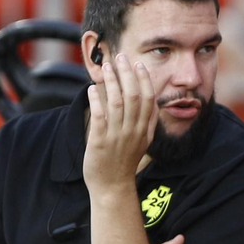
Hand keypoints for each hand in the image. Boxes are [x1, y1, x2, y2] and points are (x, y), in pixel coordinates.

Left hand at [84, 54, 155, 191]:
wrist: (113, 186)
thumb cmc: (125, 162)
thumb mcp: (144, 141)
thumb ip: (148, 121)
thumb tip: (151, 99)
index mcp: (144, 129)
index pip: (148, 99)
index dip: (143, 79)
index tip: (138, 64)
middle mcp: (133, 131)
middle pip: (133, 96)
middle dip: (126, 74)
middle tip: (120, 57)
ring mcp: (117, 136)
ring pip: (116, 103)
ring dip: (111, 82)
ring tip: (105, 67)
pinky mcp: (100, 142)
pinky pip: (100, 116)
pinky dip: (96, 100)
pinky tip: (92, 88)